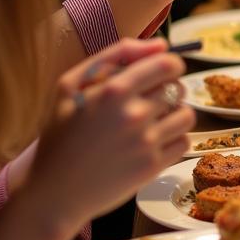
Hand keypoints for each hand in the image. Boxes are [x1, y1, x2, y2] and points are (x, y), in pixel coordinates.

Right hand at [31, 38, 195, 225]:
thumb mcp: (70, 86)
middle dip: (168, 90)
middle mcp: (134, 113)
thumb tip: (160, 44)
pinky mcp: (154, 166)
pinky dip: (174, 139)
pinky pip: (185, 141)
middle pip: (178, 87)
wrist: (53, 194)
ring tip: (155, 121)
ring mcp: (146, 141)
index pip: (168, 64)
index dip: (170, 65)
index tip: (161, 73)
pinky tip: (155, 141)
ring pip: (187, 114)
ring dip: (175, 114)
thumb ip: (115, 55)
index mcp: (114, 90)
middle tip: (150, 101)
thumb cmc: (60, 136)